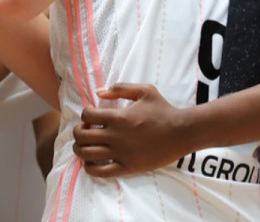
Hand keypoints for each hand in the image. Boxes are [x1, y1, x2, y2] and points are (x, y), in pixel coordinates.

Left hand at [72, 83, 193, 177]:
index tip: (91, 116)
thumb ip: (120, 88)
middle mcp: (116, 136)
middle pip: (81, 136)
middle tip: (84, 130)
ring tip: (85, 145)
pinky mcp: (127, 167)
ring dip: (80, 149)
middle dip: (78, 132)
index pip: (87, 115)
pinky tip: (91, 162)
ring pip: (86, 154)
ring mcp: (120, 153)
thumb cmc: (163, 110)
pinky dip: (89, 168)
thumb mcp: (144, 90)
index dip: (84, 114)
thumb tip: (98, 92)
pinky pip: (100, 172)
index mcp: (119, 117)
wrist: (181, 132)